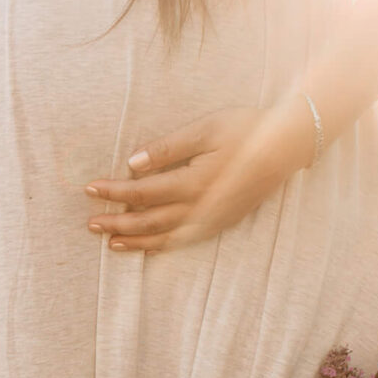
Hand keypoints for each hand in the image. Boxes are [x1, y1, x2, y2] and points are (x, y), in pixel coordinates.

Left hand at [84, 104, 313, 252]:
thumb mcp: (205, 129)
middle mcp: (199, 207)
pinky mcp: (220, 222)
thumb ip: (167, 148)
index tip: (89, 189)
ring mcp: (211, 219)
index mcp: (192, 182)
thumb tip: (132, 164)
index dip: (112, 192)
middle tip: (90, 224)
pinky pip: (185, 241)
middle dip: (116, 222)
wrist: (288, 147)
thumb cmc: (245, 130)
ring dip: (135, 240)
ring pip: (164, 237)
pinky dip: (162, 246)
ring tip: (111, 243)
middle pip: (148, 220)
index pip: (141, 192)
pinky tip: (148, 247)